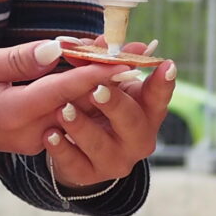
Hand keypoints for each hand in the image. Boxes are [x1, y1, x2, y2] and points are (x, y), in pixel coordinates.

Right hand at [0, 38, 138, 160]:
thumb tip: (59, 49)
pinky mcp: (35, 138)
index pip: (66, 90)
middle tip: (141, 50)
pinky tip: (101, 71)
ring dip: (104, 84)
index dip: (99, 72)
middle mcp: (29, 132)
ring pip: (77, 110)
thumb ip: (20, 58)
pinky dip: (83, 93)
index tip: (127, 57)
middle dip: (113, 77)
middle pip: (81, 103)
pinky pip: (65, 115)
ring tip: (131, 56)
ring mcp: (33, 139)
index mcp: (13, 113)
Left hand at [46, 52, 175, 189]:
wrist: (77, 151)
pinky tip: (49, 134)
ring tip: (62, 110)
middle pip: (132, 122)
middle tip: (97, 90)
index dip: (163, 82)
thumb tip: (103, 40)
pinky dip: (61, 148)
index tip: (166, 65)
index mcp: (145, 112)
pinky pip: (74, 163)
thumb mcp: (99, 82)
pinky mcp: (89, 175)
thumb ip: (101, 60)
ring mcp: (115, 160)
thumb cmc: (94, 106)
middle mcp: (137, 139)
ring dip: (81, 125)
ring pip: (100, 144)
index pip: (158, 97)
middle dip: (115, 104)